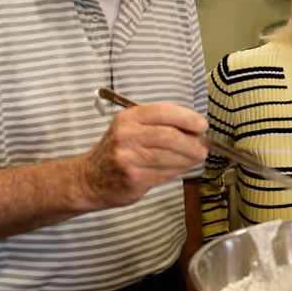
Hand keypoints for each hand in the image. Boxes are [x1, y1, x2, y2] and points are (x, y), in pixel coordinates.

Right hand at [77, 103, 207, 209]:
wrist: (88, 179)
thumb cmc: (116, 151)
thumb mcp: (130, 128)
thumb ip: (159, 125)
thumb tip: (194, 129)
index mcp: (128, 118)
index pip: (164, 111)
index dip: (188, 118)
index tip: (202, 125)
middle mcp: (126, 135)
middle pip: (170, 136)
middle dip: (192, 142)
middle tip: (202, 147)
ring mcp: (128, 158)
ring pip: (170, 157)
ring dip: (189, 158)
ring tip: (196, 158)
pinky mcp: (133, 178)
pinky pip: (165, 173)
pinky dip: (179, 170)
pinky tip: (182, 167)